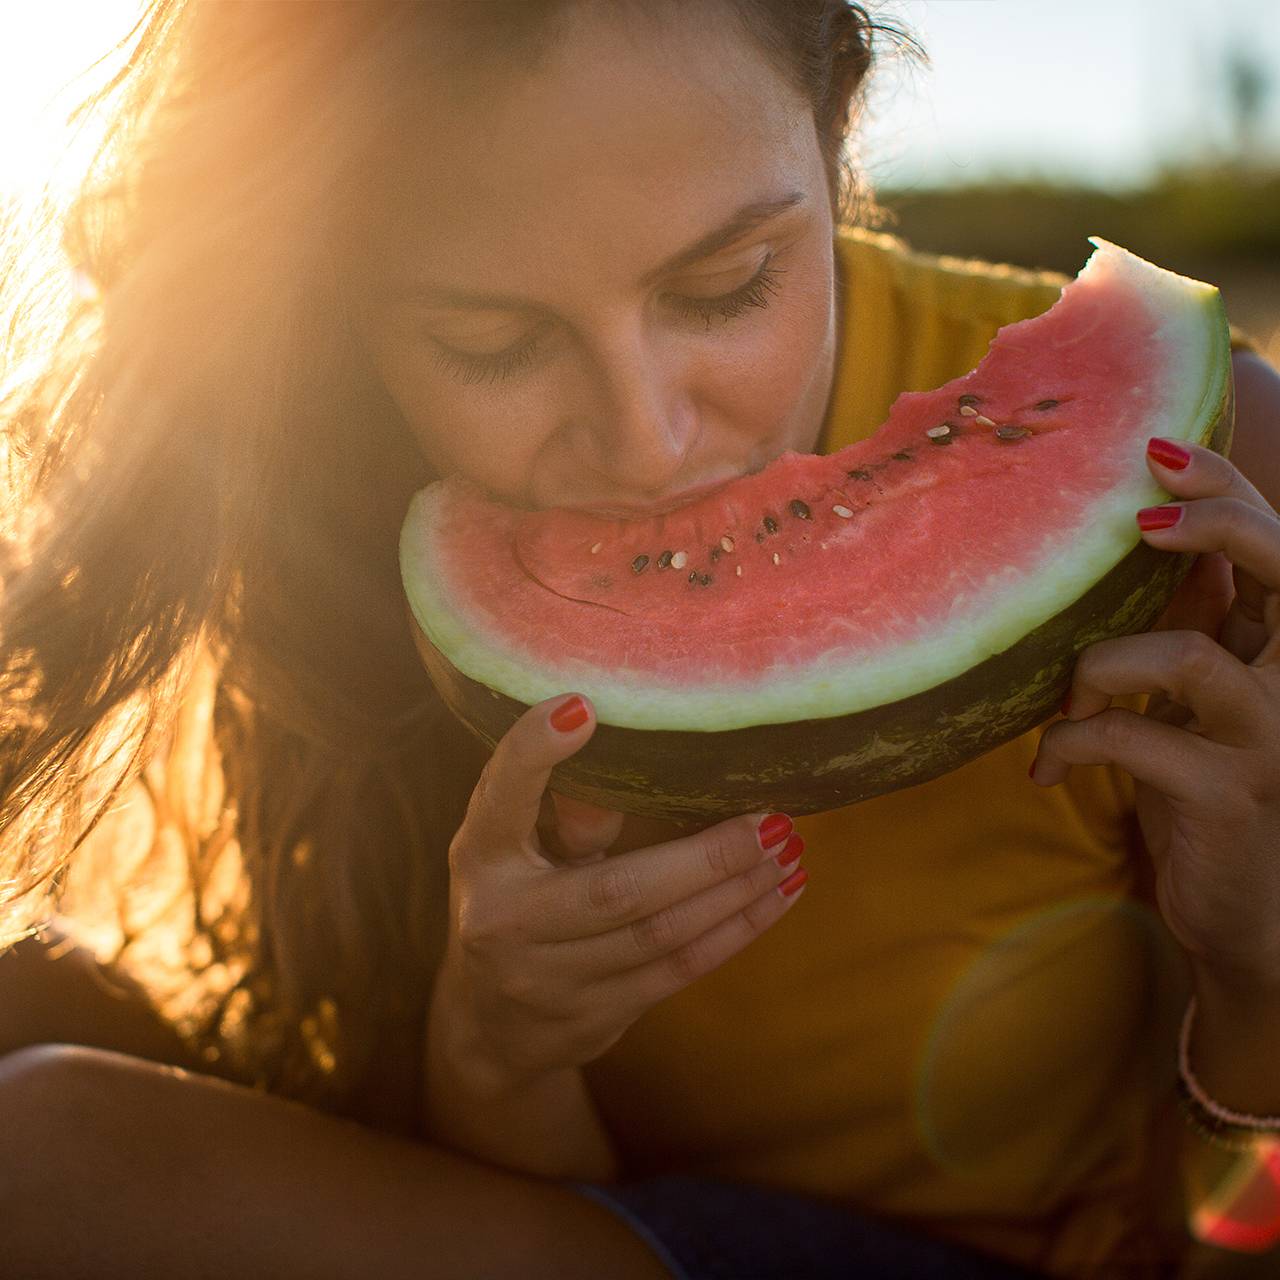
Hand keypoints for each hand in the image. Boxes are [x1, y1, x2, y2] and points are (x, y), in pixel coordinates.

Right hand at [429, 693, 806, 1091]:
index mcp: (480, 858)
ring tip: (788, 851)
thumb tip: (611, 738)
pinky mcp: (594, 1019)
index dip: (534, 752)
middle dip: (707, 857)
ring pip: (661, 935)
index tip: (583, 708)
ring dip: (737, 891)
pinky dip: (737, 930)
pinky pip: (679, 969)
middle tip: (772, 819)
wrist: (491, 1030)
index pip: (501, 798)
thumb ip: (564, 810)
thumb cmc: (513, 903)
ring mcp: (548, 981)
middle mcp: (504, 921)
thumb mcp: (513, 851)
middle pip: (618, 891)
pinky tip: (780, 895)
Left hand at [1031, 437, 1279, 988]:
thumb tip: (1147, 540)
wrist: (1237, 910)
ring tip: (1067, 703)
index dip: (1226, 490)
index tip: (1158, 450)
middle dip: (1216, 525)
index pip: (1279, 546)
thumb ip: (1193, 626)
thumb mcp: (1196, 701)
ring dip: (1101, 669)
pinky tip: (1046, 768)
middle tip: (1140, 523)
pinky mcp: (1230, 794)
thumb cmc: (1201, 789)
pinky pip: (1133, 740)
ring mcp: (1270, 738)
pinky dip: (1071, 743)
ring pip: (1187, 657)